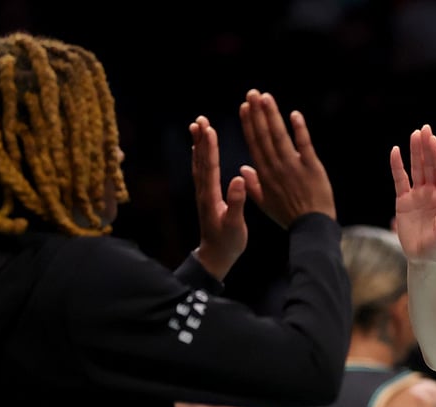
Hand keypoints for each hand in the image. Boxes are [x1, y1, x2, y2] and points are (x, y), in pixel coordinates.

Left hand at [189, 115, 246, 280]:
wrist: (215, 256)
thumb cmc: (228, 242)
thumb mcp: (235, 225)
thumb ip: (236, 202)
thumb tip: (238, 179)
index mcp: (211, 197)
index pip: (210, 167)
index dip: (209, 148)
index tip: (209, 129)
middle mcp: (203, 192)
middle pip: (200, 161)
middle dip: (200, 140)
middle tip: (200, 120)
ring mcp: (202, 194)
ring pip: (198, 164)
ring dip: (197, 144)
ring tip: (197, 126)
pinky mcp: (205, 196)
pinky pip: (200, 171)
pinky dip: (199, 156)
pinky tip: (198, 148)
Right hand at [238, 90, 333, 227]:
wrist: (311, 227)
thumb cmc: (288, 216)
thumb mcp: (265, 204)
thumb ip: (253, 185)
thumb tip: (243, 168)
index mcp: (264, 174)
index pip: (254, 144)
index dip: (249, 124)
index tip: (244, 107)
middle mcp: (276, 167)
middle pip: (264, 136)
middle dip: (257, 113)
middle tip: (252, 93)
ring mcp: (294, 166)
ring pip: (280, 136)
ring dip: (272, 116)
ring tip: (266, 97)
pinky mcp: (312, 167)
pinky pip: (304, 145)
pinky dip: (299, 129)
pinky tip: (294, 114)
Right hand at [390, 124, 435, 262]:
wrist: (424, 257)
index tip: (434, 140)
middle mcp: (433, 191)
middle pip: (430, 165)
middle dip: (427, 147)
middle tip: (424, 129)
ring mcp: (418, 194)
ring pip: (416, 168)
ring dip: (415, 151)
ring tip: (414, 134)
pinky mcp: (404, 201)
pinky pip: (400, 180)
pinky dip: (397, 166)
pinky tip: (395, 151)